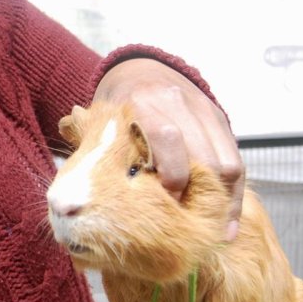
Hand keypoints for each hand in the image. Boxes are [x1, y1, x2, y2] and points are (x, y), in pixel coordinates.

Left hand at [94, 58, 243, 240]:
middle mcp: (178, 103)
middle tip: (185, 227)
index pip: (167, 138)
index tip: (165, 207)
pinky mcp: (220, 120)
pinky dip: (233, 196)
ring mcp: (204, 110)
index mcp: (142, 103)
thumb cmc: (116, 107)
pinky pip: (236, 162)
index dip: (171, 177)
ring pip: (226, 163)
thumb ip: (92, 152)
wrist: (141, 69)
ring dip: (220, 202)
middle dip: (197, 196)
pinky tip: (226, 225)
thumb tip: (66, 203)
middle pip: (203, 157)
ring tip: (210, 232)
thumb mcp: (101, 120)